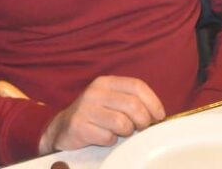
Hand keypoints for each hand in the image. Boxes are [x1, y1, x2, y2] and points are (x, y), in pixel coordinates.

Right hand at [38, 76, 164, 152]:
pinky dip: (111, 141)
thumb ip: (131, 101)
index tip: (159, 116)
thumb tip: (158, 114)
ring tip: (121, 132)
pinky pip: (107, 137)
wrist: (61, 129)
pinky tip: (105, 137)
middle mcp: (95, 92)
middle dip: (143, 121)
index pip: (137, 86)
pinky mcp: (78, 126)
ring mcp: (85, 108)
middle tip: (141, 128)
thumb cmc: (94, 115)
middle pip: (133, 105)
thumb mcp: (111, 101)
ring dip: (127, 132)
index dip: (153, 102)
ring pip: (122, 123)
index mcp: (106, 82)